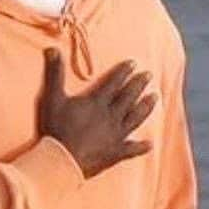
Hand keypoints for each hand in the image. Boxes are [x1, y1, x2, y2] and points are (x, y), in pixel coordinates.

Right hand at [38, 49, 154, 177]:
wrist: (62, 159)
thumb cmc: (57, 129)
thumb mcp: (53, 98)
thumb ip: (55, 73)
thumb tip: (52, 48)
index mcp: (97, 102)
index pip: (114, 82)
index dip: (124, 71)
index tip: (134, 63)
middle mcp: (111, 116)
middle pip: (129, 97)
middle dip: (139, 84)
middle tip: (149, 75)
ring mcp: (115, 135)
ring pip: (135, 118)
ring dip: (146, 107)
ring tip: (155, 97)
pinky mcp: (115, 153)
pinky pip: (132, 150)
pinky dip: (141, 147)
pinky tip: (150, 144)